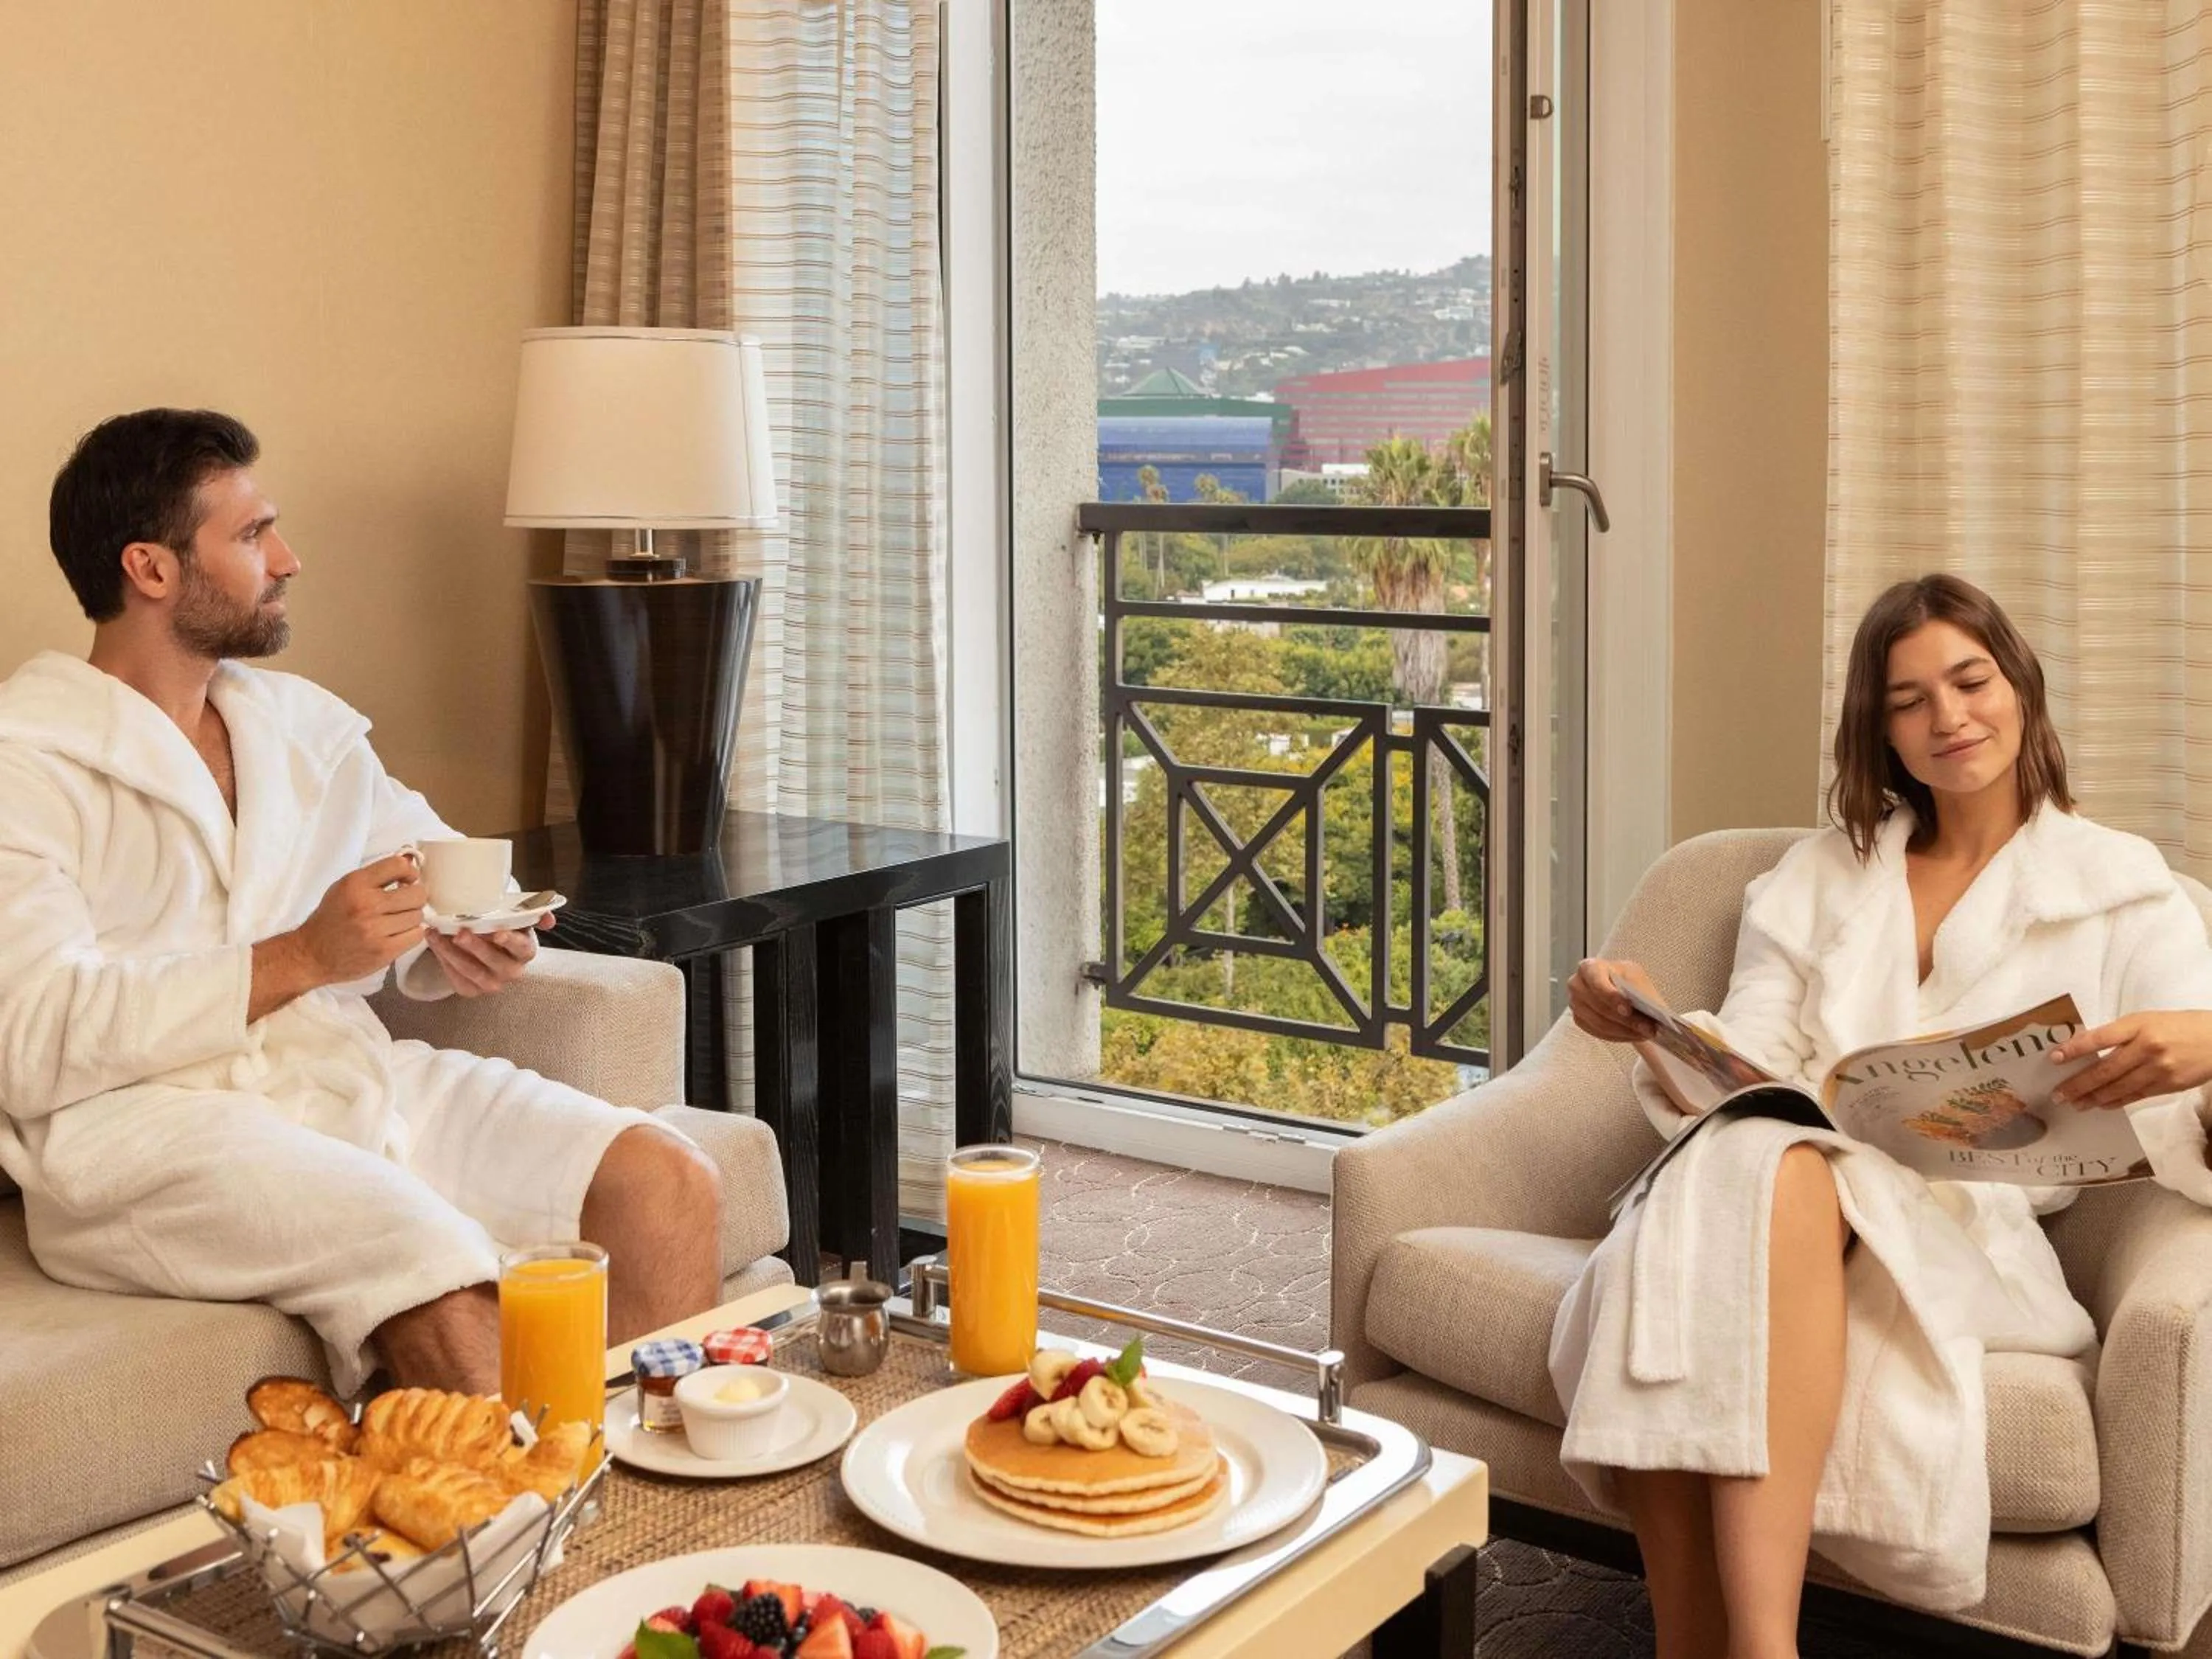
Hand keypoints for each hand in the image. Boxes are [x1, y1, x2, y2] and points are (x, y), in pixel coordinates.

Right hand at [294, 854, 427, 983]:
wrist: (312, 954)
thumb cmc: (331, 918)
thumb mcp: (345, 887)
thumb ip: (376, 876)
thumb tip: (410, 862)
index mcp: (356, 884)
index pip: (399, 865)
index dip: (410, 872)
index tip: (408, 880)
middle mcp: (366, 904)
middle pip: (417, 894)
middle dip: (414, 898)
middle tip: (404, 903)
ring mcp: (375, 929)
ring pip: (418, 916)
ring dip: (411, 918)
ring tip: (395, 921)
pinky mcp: (383, 951)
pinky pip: (416, 936)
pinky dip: (410, 935)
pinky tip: (397, 934)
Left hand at [422, 920, 542, 997]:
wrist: (489, 947)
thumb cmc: (503, 928)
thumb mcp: (518, 919)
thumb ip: (533, 914)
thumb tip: (548, 919)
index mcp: (526, 952)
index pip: (521, 948)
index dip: (510, 941)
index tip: (497, 933)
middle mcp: (512, 972)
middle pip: (494, 962)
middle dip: (475, 948)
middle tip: (459, 933)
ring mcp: (491, 984)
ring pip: (471, 972)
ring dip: (452, 953)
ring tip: (436, 935)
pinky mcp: (471, 990)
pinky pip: (456, 978)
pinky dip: (443, 960)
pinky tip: (434, 943)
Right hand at [1567, 958, 1660, 1044]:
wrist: (1621, 989)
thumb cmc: (1626, 980)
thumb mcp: (1636, 977)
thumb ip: (1638, 990)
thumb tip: (1647, 1008)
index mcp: (1589, 967)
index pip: (1597, 983)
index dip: (1612, 998)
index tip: (1628, 1010)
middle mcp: (1577, 985)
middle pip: (1599, 1007)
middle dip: (1626, 1020)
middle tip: (1648, 1028)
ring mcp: (1575, 1004)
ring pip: (1600, 1024)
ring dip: (1625, 1031)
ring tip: (1645, 1032)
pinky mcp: (1579, 1020)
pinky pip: (1599, 1033)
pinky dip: (1619, 1036)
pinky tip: (1634, 1034)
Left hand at [2051, 1012, 2211, 1109]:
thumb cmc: (2179, 1026)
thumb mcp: (2147, 1020)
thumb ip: (2120, 1034)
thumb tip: (2085, 1048)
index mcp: (2138, 1025)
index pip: (2099, 1038)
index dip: (2074, 1049)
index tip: (2054, 1058)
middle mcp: (2147, 1048)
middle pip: (2105, 1069)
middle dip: (2078, 1084)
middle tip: (2058, 1094)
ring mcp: (2159, 1069)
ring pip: (2118, 1088)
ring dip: (2093, 1098)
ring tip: (2074, 1103)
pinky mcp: (2168, 1086)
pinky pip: (2136, 1096)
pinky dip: (2116, 1101)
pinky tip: (2101, 1105)